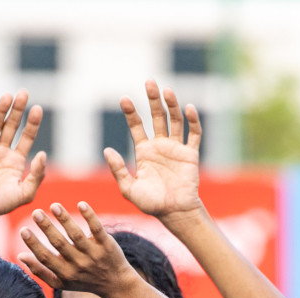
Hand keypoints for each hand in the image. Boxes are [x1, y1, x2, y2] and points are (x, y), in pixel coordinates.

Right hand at [0, 91, 47, 221]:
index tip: (37, 109)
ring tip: (7, 96)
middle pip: (12, 126)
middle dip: (17, 110)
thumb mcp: (25, 193)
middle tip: (23, 93)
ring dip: (1, 111)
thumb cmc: (2, 205)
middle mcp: (2, 152)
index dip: (32, 122)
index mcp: (17, 160)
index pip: (27, 136)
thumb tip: (43, 154)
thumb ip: (37, 176)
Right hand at [18, 202, 141, 297]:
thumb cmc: (83, 280)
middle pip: (60, 244)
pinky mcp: (106, 245)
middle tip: (36, 213)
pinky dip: (89, 216)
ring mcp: (94, 254)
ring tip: (54, 206)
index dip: (33, 245)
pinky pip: (97, 229)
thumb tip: (20, 256)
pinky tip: (81, 204)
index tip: (23, 230)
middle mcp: (79, 265)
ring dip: (65, 220)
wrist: (115, 284)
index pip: (46, 258)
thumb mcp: (61, 283)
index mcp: (65, 274)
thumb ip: (40, 271)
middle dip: (47, 228)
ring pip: (77, 235)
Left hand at [105, 80, 202, 220]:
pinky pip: (193, 133)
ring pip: (175, 120)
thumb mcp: (129, 189)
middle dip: (153, 100)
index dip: (131, 113)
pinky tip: (188, 108)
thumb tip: (106, 150)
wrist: (174, 213)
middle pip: (157, 116)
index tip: (124, 99)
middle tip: (149, 82)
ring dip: (172, 105)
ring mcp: (176, 148)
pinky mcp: (190, 154)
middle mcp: (160, 145)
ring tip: (167, 90)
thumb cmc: (151, 204)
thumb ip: (118, 170)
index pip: (137, 126)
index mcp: (144, 151)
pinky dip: (192, 120)